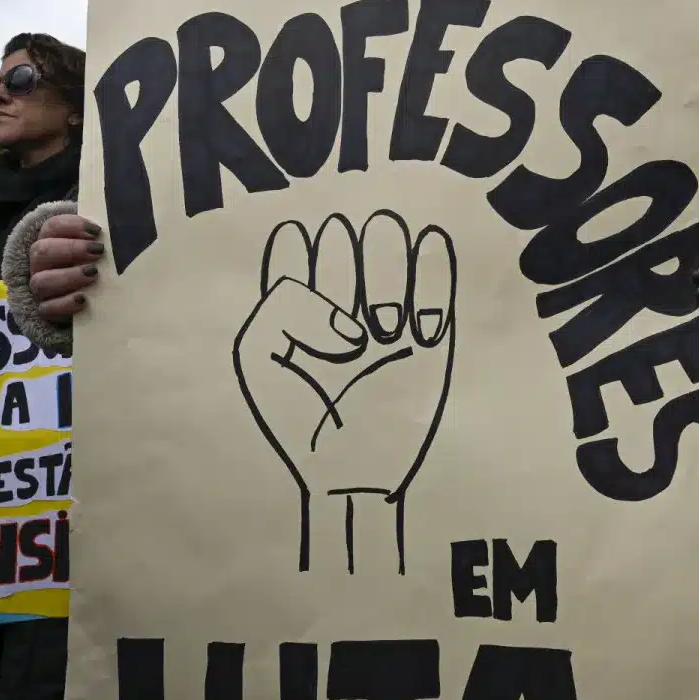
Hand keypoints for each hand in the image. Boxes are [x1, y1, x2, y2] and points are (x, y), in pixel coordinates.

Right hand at [24, 214, 103, 319]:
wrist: (95, 301)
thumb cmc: (98, 265)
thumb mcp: (99, 248)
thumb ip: (103, 238)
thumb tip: (120, 230)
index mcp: (50, 240)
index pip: (52, 227)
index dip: (72, 225)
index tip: (97, 231)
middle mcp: (41, 264)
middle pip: (41, 251)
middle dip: (70, 249)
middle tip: (98, 251)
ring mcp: (40, 288)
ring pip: (40, 281)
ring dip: (68, 276)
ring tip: (93, 274)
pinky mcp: (46, 310)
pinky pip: (47, 309)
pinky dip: (64, 304)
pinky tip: (83, 299)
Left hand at [233, 211, 456, 572]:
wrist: (345, 471)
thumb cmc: (296, 416)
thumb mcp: (259, 355)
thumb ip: (284, 305)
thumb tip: (350, 317)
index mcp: (296, 292)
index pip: (300, 232)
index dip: (299, 255)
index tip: (301, 296)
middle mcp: (343, 289)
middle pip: (350, 228)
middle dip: (346, 267)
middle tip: (346, 323)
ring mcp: (389, 307)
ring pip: (393, 239)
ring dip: (385, 280)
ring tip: (382, 333)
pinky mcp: (432, 330)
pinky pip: (439, 274)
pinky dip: (431, 286)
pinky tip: (419, 329)